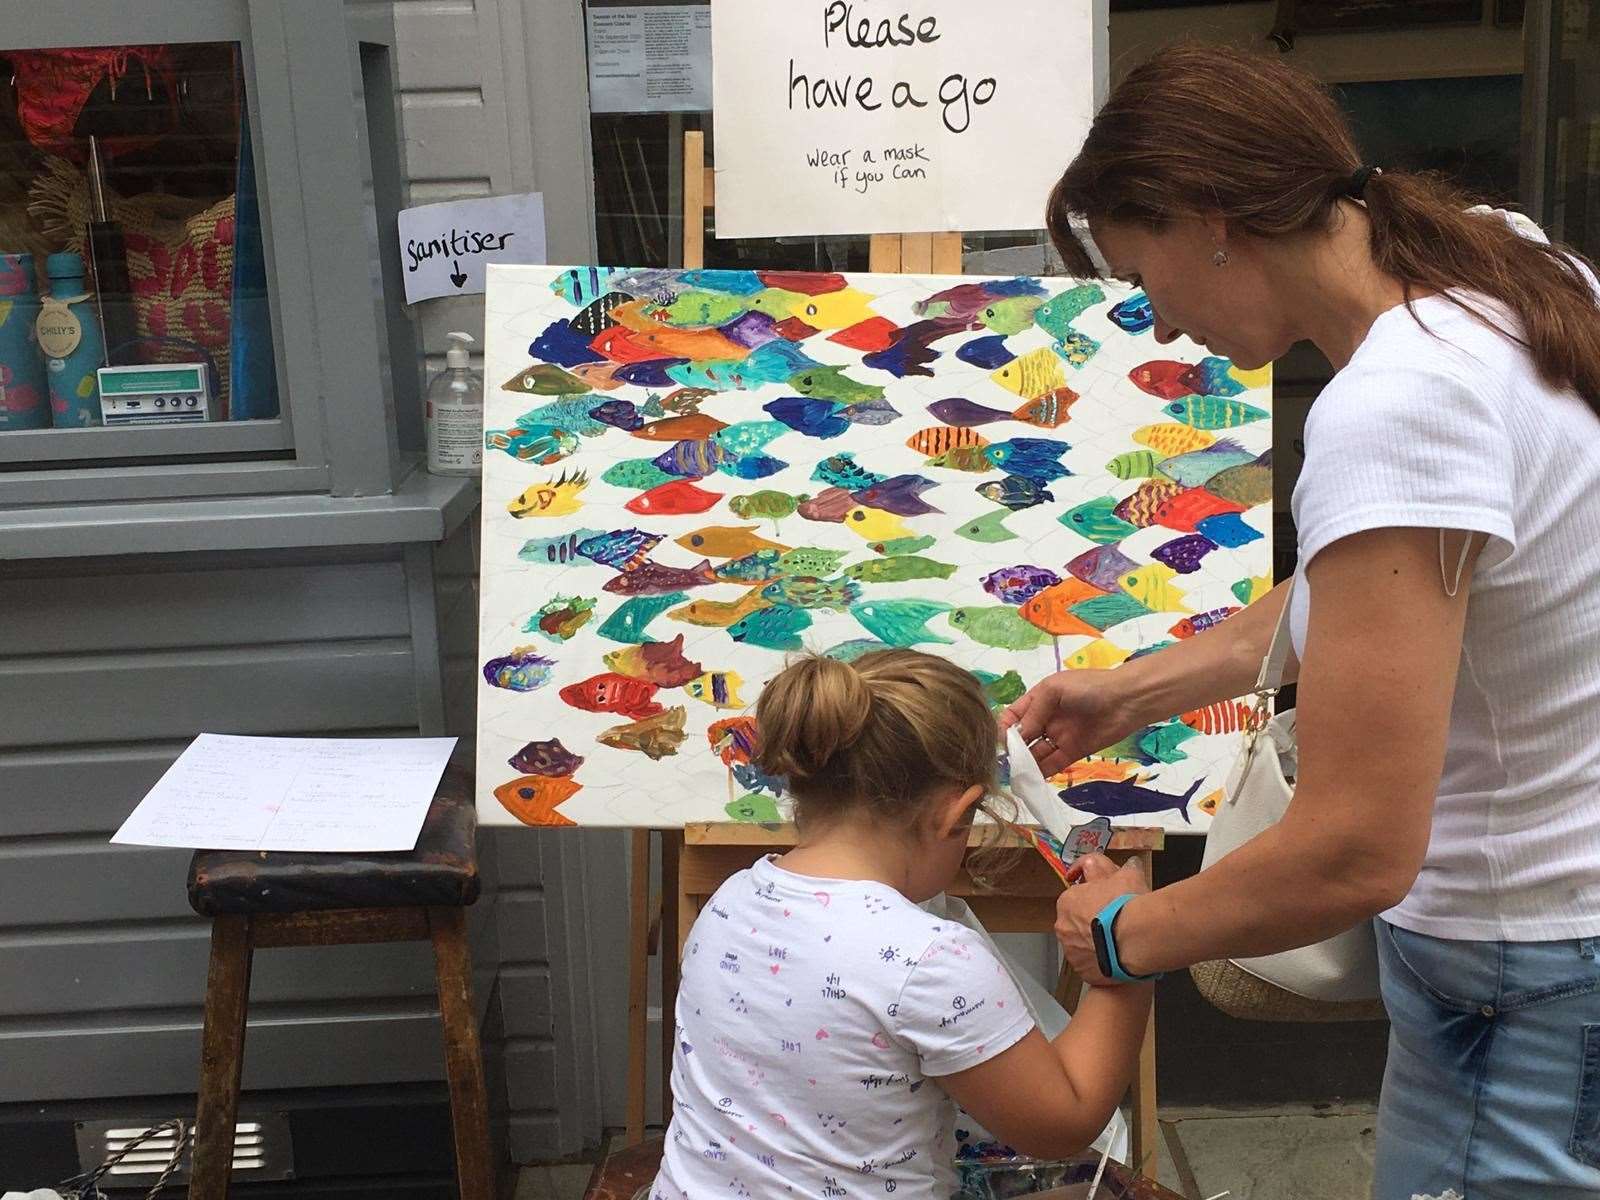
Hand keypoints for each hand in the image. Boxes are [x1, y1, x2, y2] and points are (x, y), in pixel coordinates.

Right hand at [1001, 669, 1135, 777]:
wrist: (1127, 700)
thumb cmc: (1089, 687)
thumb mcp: (1055, 690)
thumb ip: (1034, 713)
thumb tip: (1017, 736)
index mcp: (1039, 699)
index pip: (1014, 715)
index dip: (1004, 728)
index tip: (1001, 741)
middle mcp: (1046, 719)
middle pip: (1023, 737)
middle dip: (1013, 749)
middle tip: (1007, 763)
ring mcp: (1059, 736)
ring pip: (1036, 753)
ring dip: (1026, 763)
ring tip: (1017, 774)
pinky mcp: (1073, 752)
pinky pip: (1052, 764)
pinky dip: (1042, 772)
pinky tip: (1032, 779)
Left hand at [1054, 856, 1150, 985]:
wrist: (1132, 940)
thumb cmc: (1126, 904)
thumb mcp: (1128, 876)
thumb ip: (1124, 870)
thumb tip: (1130, 864)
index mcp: (1068, 900)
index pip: (1076, 897)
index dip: (1094, 898)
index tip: (1108, 902)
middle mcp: (1063, 926)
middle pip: (1076, 922)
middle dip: (1092, 922)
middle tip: (1115, 923)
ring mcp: (1070, 951)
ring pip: (1081, 945)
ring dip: (1094, 943)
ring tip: (1118, 943)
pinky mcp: (1081, 970)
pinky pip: (1089, 965)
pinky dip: (1099, 962)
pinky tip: (1116, 958)